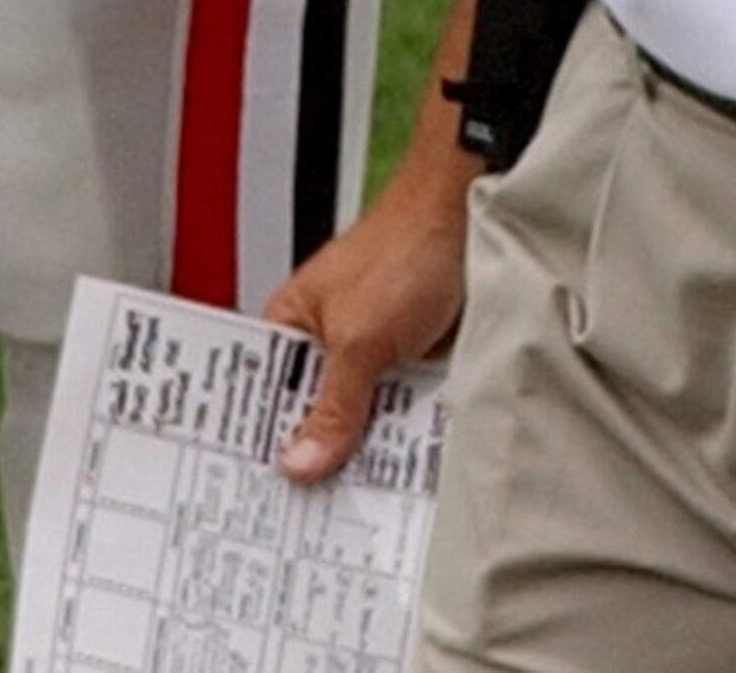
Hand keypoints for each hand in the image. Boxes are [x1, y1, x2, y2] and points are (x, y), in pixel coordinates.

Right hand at [264, 152, 476, 481]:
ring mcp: (371, 355)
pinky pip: (399, 414)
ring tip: (357, 509)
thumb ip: (333, 405)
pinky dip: (403, 437)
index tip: (260, 498)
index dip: (264, 443)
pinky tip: (403, 475)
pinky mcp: (411, 364)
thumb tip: (300, 463)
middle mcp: (327, 342)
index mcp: (293, 325)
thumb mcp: (360, 338)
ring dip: (365, 453)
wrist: (475, 217)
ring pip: (360, 422)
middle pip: (313, 418)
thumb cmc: (406, 248)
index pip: (265, 395)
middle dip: (318, 458)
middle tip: (311, 518)